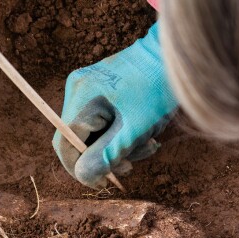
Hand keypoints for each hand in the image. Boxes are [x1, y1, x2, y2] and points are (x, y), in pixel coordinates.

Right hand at [55, 23, 177, 187]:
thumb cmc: (156, 88)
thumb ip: (107, 154)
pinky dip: (124, 132)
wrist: (173, 53)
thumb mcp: (134, 128)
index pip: (64, 144)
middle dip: (108, 156)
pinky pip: (105, 120)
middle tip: (132, 164)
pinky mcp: (102, 88)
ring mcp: (89, 87)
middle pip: (81, 140)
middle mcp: (79, 90)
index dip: (79, 169)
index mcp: (81, 98)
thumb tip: (85, 176)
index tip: (102, 183)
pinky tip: (147, 133)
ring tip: (149, 144)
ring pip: (96, 132)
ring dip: (121, 146)